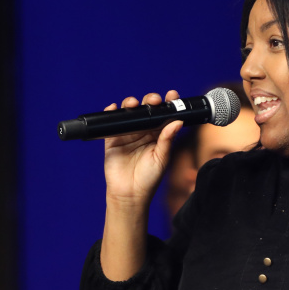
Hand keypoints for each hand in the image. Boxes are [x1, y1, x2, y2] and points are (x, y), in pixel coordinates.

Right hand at [101, 90, 184, 208]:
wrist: (129, 194)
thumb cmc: (149, 179)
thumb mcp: (161, 158)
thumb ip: (167, 140)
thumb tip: (178, 121)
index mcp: (159, 135)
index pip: (164, 115)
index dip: (168, 103)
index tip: (172, 96)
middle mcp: (144, 131)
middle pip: (146, 109)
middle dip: (150, 100)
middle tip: (153, 101)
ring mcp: (127, 133)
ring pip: (129, 112)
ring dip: (130, 103)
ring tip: (133, 104)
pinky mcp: (112, 138)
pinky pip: (111, 122)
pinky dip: (111, 112)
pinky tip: (113, 108)